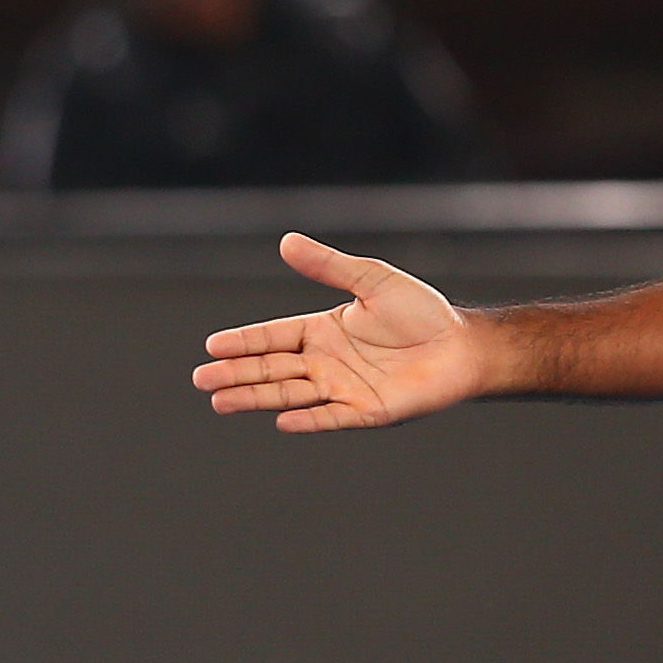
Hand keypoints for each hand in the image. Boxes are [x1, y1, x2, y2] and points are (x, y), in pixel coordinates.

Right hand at [192, 233, 488, 431]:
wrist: (461, 345)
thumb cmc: (420, 312)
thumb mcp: (371, 280)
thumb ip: (329, 266)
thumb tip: (286, 241)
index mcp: (322, 331)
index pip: (273, 337)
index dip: (244, 341)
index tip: (212, 345)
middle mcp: (325, 363)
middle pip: (272, 369)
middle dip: (236, 373)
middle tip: (202, 379)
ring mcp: (342, 389)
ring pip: (290, 393)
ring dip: (256, 398)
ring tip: (220, 401)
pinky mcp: (365, 411)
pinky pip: (330, 416)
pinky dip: (308, 419)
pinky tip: (281, 420)